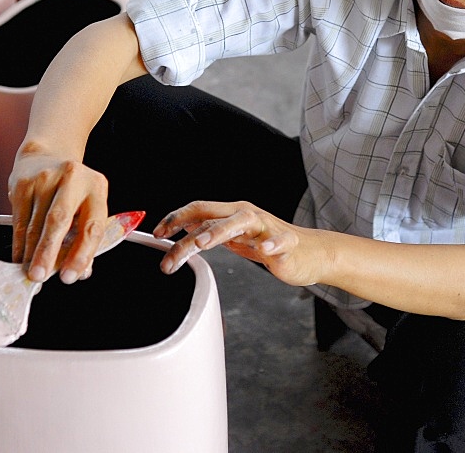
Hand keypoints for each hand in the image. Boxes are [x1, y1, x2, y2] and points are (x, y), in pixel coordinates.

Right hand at [8, 144, 110, 283]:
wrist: (46, 156)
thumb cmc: (71, 189)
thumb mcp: (87, 206)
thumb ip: (85, 238)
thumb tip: (80, 271)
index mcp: (96, 187)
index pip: (91, 226)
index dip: (81, 255)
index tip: (71, 276)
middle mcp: (72, 179)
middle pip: (58, 221)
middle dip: (48, 253)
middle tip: (41, 276)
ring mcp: (45, 178)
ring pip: (35, 224)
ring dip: (31, 253)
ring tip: (31, 271)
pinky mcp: (23, 183)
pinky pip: (19, 221)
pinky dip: (19, 243)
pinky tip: (21, 256)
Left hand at [152, 201, 326, 286]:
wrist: (308, 253)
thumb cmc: (268, 243)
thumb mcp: (234, 238)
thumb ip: (211, 231)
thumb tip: (183, 228)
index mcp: (232, 214)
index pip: (199, 209)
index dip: (176, 219)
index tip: (156, 234)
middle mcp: (247, 216)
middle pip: (213, 217)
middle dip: (187, 234)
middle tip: (169, 255)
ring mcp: (267, 228)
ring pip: (241, 222)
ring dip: (219, 231)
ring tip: (201, 243)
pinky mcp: (286, 244)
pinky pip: (279, 242)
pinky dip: (271, 244)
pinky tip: (264, 251)